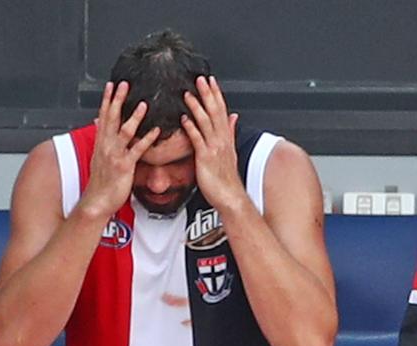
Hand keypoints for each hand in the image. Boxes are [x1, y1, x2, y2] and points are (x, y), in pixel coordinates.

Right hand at [79, 81, 161, 219]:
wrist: (96, 202)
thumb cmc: (100, 182)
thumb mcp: (98, 157)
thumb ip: (101, 138)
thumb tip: (98, 123)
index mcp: (101, 143)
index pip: (103, 116)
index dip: (107, 100)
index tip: (111, 85)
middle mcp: (106, 146)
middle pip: (112, 118)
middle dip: (118, 100)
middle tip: (124, 84)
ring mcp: (115, 155)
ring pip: (125, 131)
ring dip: (134, 117)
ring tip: (143, 104)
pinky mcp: (124, 166)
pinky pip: (137, 150)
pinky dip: (147, 139)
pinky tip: (156, 130)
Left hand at [180, 76, 249, 212]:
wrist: (230, 196)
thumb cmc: (226, 178)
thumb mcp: (230, 151)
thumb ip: (229, 132)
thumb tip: (233, 117)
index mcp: (226, 137)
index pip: (222, 110)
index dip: (216, 94)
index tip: (210, 80)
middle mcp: (221, 140)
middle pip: (215, 111)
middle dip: (208, 94)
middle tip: (200, 79)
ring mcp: (214, 148)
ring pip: (206, 122)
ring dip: (197, 107)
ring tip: (188, 94)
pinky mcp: (205, 158)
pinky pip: (198, 140)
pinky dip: (191, 128)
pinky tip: (184, 119)